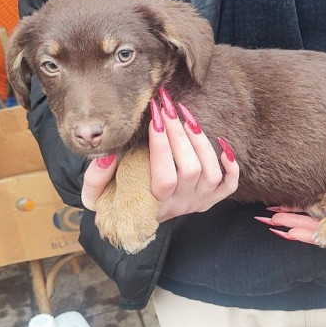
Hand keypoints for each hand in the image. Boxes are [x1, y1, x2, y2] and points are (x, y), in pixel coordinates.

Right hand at [81, 89, 238, 221]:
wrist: (131, 220)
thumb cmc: (114, 200)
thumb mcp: (95, 195)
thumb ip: (96, 177)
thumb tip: (107, 156)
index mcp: (153, 205)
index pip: (164, 178)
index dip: (161, 147)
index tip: (154, 117)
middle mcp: (180, 205)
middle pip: (190, 169)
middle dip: (178, 133)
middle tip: (167, 106)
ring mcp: (198, 202)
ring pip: (210, 172)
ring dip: (200, 141)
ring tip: (185, 116)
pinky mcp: (211, 199)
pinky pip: (229, 185)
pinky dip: (230, 165)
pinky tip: (221, 143)